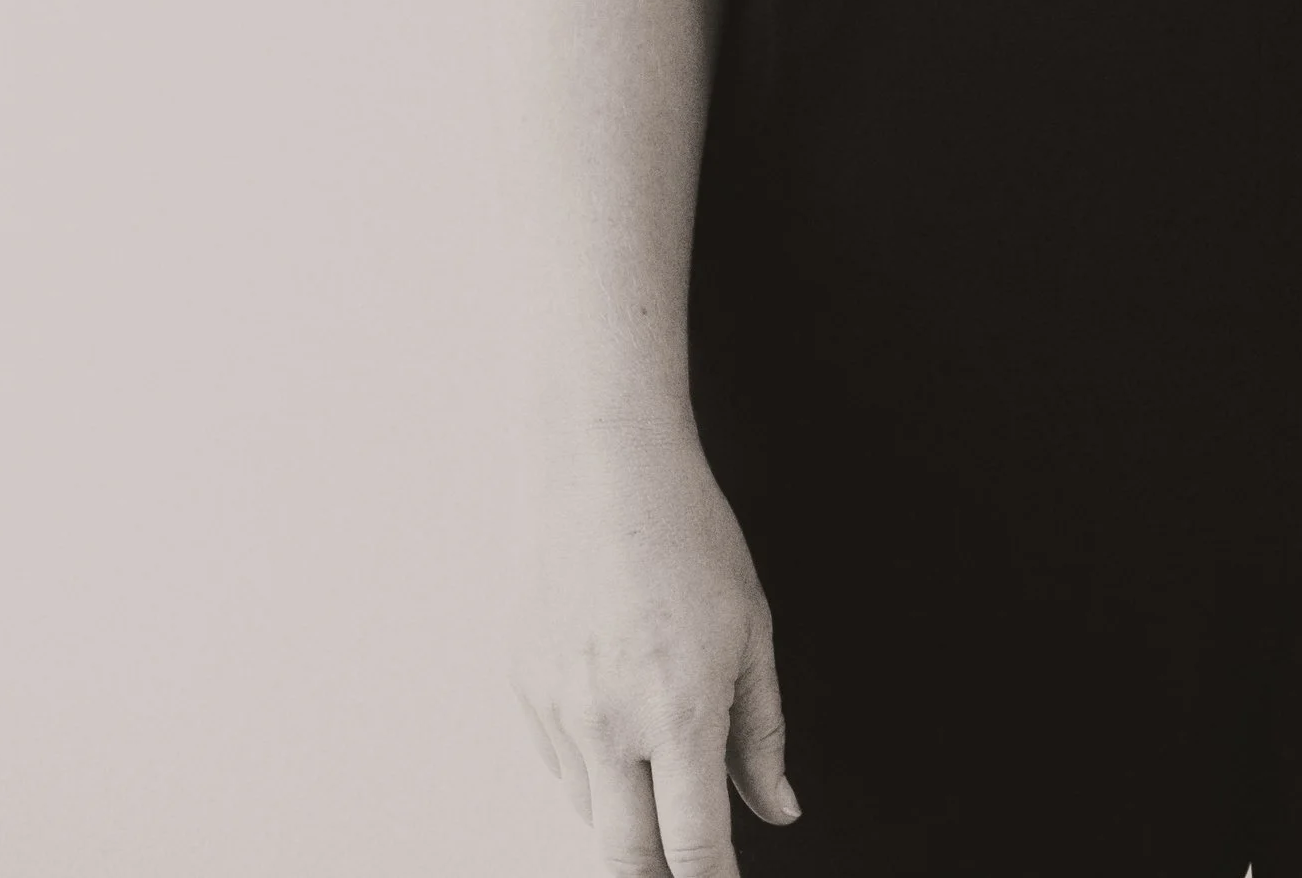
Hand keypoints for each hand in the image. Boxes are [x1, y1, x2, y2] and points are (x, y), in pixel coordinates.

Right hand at [513, 417, 799, 867]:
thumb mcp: (750, 628)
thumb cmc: (684, 532)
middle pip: (626, 862)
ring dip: (629, 818)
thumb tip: (777, 807)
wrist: (599, 464)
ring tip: (660, 766)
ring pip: (592, 816)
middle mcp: (610, 725)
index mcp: (679, 712)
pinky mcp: (524, 691)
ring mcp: (558, 712)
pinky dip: (596, 773)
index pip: (695, 847)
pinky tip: (620, 725)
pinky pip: (562, 767)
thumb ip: (761, 732)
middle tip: (689, 863)